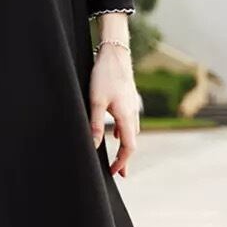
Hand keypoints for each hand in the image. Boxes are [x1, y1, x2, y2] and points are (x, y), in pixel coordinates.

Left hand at [88, 43, 140, 177]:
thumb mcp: (96, 101)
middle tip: (119, 173)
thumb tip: (94, 145)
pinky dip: (124, 132)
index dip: (122, 162)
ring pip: (131, 132)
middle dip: (125, 158)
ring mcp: (132, 106)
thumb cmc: (104, 76)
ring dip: (125, 146)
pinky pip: (128, 122)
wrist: (115, 54)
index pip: (129, 147)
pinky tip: (117, 133)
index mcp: (126, 116)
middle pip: (132, 142)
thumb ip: (95, 124)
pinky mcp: (128, 99)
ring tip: (118, 156)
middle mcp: (133, 113)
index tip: (114, 172)